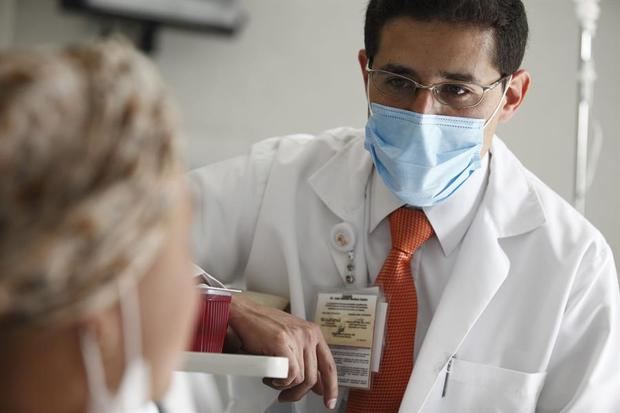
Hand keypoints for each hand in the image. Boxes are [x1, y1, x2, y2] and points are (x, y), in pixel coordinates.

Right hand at [227, 295, 337, 409]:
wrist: (242, 313)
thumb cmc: (261, 327)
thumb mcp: (290, 341)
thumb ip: (305, 361)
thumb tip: (317, 385)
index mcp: (313, 333)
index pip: (329, 365)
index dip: (331, 387)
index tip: (329, 401)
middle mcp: (308, 334)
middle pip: (313, 377)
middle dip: (298, 393)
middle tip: (286, 396)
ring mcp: (296, 337)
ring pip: (300, 378)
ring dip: (284, 386)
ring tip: (272, 379)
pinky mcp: (282, 342)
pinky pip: (289, 374)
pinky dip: (279, 381)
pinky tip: (271, 376)